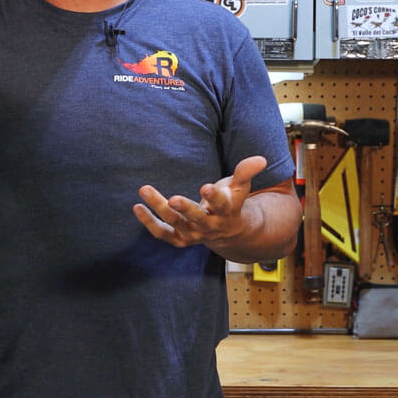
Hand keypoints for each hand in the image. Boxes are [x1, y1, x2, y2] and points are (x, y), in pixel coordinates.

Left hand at [133, 156, 267, 248]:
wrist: (228, 233)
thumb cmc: (231, 203)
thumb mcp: (240, 187)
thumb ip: (246, 172)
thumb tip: (260, 159)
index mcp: (226, 212)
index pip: (221, 204)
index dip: (214, 196)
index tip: (206, 187)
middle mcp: (210, 226)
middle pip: (197, 219)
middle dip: (186, 209)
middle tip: (172, 199)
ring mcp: (194, 234)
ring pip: (176, 224)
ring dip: (159, 208)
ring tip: (145, 189)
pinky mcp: (180, 238)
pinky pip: (163, 233)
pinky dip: (149, 223)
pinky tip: (137, 207)